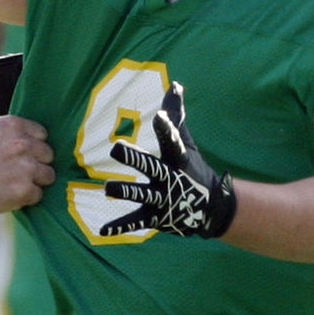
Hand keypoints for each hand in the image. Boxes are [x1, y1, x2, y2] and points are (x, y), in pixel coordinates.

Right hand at [0, 115, 54, 213]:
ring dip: (36, 181)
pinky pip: (38, 194)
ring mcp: (24, 167)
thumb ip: (13, 135)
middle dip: (37, 163)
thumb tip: (36, 142)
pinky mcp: (23, 190)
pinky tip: (11, 194)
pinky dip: (27, 198)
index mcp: (13, 126)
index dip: (34, 146)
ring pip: (49, 175)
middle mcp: (21, 144)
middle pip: (48, 154)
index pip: (42, 134)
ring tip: (17, 183)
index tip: (23, 154)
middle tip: (20, 171)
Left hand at [99, 82, 235, 238]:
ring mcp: (163, 198)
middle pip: (151, 166)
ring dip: (125, 190)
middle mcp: (170, 177)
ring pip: (142, 194)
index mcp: (177, 157)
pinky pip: (135, 222)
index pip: (172, 138)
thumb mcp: (186, 142)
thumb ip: (176, 114)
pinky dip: (119, 228)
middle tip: (115, 147)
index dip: (167, 126)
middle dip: (134, 158)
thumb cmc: (193, 168)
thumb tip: (175, 83)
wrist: (212, 208)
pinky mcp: (156, 217)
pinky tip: (102, 231)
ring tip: (107, 188)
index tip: (160, 115)